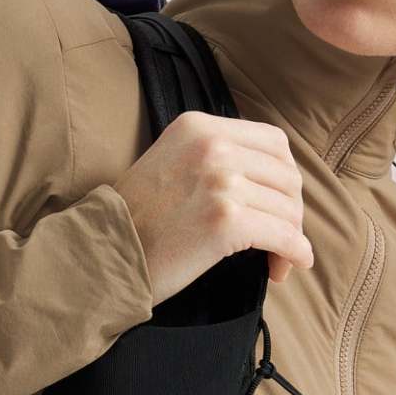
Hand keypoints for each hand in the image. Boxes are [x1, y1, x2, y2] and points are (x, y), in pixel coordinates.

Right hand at [111, 110, 314, 304]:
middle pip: (286, 176)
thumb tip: (267, 182)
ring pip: (288, 208)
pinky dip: (294, 253)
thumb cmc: (134, 220)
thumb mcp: (170, 163)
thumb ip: (212, 158)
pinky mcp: (226, 220)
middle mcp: (213, 146)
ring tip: (279, 261)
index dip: (285, 178)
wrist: (101, 253)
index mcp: (199, 127)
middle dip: (291, 211)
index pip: (273, 142)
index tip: (278, 205)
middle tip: (281, 240)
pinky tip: (287, 267)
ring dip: (291, 238)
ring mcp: (221, 181)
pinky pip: (283, 236)